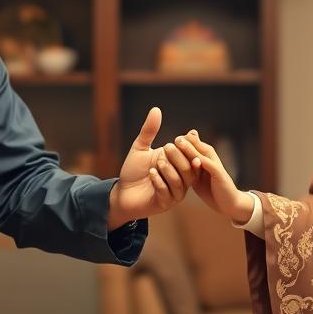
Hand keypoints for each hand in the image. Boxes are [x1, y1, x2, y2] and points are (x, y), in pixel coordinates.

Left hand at [107, 107, 192, 227]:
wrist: (121, 193)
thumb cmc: (133, 171)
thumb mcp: (141, 148)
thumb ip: (149, 131)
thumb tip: (156, 109)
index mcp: (178, 166)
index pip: (190, 157)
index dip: (186, 149)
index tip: (176, 139)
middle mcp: (180, 180)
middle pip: (189, 169)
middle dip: (178, 158)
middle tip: (166, 148)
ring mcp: (174, 193)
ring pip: (180, 181)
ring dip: (168, 170)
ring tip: (156, 163)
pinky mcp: (165, 204)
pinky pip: (167, 192)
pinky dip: (159, 182)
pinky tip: (151, 173)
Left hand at [173, 130, 254, 223]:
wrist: (227, 202)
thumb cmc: (210, 189)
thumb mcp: (195, 176)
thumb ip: (187, 165)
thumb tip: (174, 157)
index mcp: (203, 157)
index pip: (192, 143)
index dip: (181, 141)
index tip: (168, 142)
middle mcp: (210, 158)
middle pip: (197, 145)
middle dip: (185, 141)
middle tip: (175, 139)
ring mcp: (215, 165)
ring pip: (202, 153)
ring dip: (190, 148)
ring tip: (179, 142)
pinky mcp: (220, 175)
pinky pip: (211, 166)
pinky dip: (202, 162)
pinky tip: (194, 160)